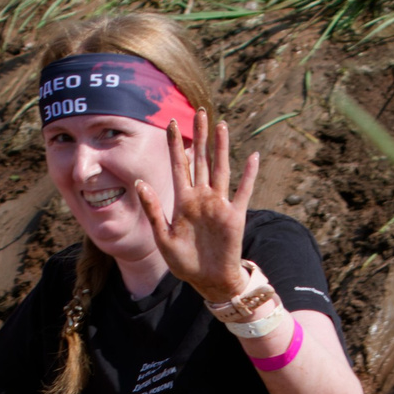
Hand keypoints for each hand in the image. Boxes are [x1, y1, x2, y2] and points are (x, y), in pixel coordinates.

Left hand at [145, 112, 258, 301]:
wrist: (209, 281)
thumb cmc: (184, 263)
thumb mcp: (163, 237)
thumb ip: (153, 209)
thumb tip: (140, 182)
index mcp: (183, 201)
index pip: (179, 166)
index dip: (176, 145)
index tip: (171, 123)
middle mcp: (202, 198)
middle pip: (202, 160)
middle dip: (200, 136)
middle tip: (200, 111)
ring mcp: (219, 205)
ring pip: (221, 169)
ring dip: (221, 148)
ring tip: (221, 125)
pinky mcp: (235, 216)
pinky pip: (243, 192)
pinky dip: (248, 175)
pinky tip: (253, 157)